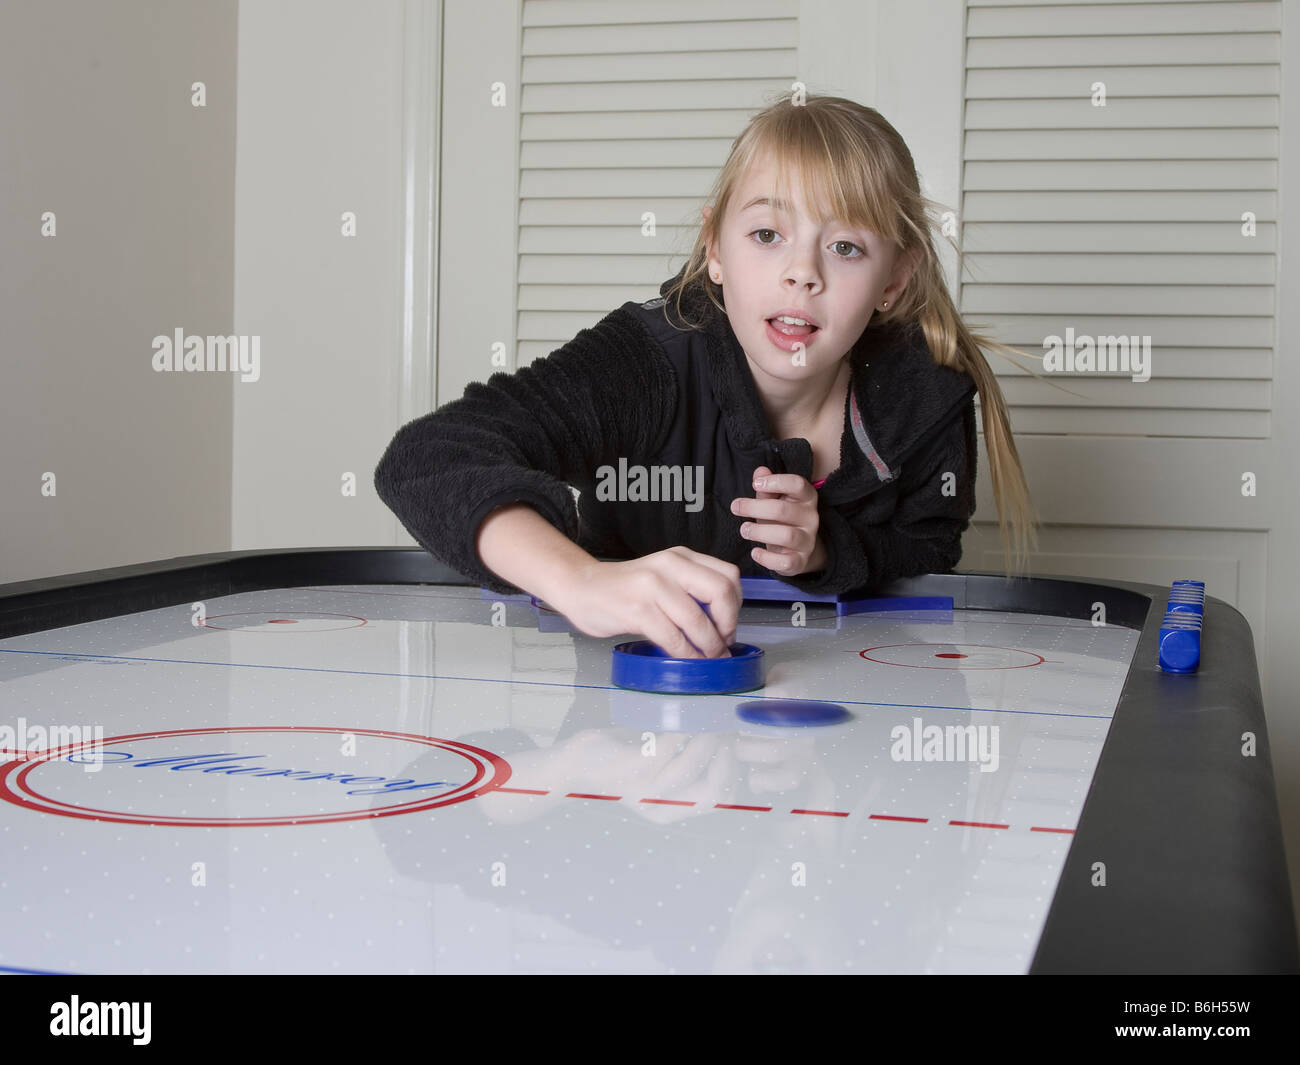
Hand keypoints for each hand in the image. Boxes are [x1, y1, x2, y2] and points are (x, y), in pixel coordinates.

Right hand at [549, 546, 741, 658]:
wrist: (581, 587)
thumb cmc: (624, 588)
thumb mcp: (662, 576)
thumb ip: (690, 589)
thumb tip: (722, 622)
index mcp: (680, 557)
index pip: (728, 575)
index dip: (736, 605)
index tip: (729, 625)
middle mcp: (669, 565)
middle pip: (720, 592)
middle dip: (728, 624)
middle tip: (723, 643)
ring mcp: (652, 586)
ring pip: (698, 620)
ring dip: (709, 646)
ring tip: (709, 657)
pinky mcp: (637, 609)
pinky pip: (673, 637)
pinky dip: (686, 654)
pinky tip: (686, 659)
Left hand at [731, 465, 826, 576]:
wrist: (799, 550)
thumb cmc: (783, 520)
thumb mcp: (775, 501)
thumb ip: (767, 488)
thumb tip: (760, 471)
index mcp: (806, 498)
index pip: (798, 484)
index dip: (776, 482)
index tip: (755, 484)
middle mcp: (811, 518)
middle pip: (783, 510)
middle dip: (755, 508)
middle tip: (736, 507)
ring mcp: (807, 541)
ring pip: (786, 535)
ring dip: (760, 532)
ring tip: (744, 529)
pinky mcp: (800, 561)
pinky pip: (785, 561)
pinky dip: (767, 558)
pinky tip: (755, 552)